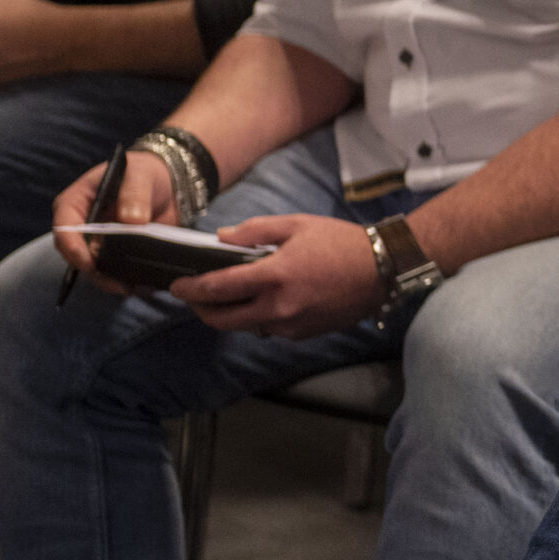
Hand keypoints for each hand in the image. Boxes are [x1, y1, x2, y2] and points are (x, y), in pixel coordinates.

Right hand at [51, 149, 179, 289]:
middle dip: (95, 272)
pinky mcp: (114, 252)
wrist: (165, 183)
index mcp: (76, 203)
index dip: (73, 248)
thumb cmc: (143, 172)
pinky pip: (114, 270)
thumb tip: (132, 221)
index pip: (65, 228)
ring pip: (95, 268)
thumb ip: (135, 194)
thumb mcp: (140, 176)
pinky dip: (125, 279)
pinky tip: (141, 286)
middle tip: (119, 285)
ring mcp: (96, 241)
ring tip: (132, 289)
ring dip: (111, 281)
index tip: (90, 263)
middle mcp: (81, 226)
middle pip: (77, 255)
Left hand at [174, 213, 382, 339]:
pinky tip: (266, 301)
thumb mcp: (297, 224)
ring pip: (246, 327)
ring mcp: (290, 325)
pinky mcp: (303, 334)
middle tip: (194, 299)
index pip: (218, 289)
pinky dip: (260, 317)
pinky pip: (270, 329)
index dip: (191, 290)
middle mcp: (277, 307)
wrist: (382, 269)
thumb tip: (223, 238)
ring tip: (232, 297)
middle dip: (202, 310)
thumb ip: (256, 231)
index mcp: (273, 277)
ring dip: (232, 315)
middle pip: (223, 320)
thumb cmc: (340, 242)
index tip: (176, 287)